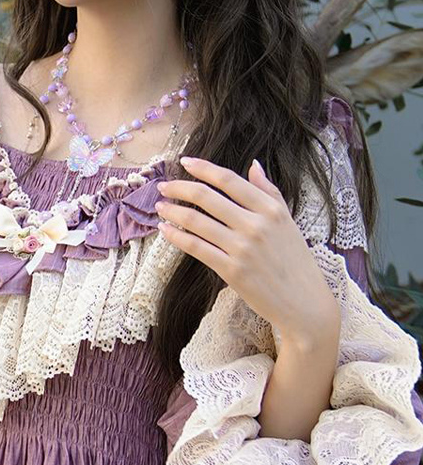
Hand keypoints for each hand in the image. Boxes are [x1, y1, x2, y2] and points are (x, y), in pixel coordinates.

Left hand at [155, 156, 340, 342]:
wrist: (303, 302)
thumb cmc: (295, 262)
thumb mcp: (287, 221)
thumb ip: (269, 192)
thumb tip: (253, 165)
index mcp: (270, 208)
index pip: (229, 180)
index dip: (203, 168)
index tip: (184, 162)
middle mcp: (256, 225)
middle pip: (208, 197)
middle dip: (180, 188)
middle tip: (163, 187)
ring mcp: (242, 248)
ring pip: (197, 222)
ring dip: (173, 212)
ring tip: (160, 208)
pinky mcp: (232, 271)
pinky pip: (197, 248)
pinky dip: (177, 237)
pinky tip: (165, 230)